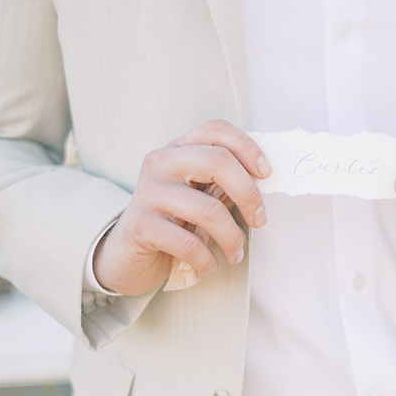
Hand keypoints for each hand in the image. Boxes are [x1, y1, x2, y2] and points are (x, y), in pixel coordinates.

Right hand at [93, 119, 270, 295]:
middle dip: (248, 194)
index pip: (216, 130)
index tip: (267, 174)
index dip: (247, 147)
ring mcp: (147, 192)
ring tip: (236, 253)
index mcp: (179, 149)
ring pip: (208, 209)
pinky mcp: (139, 225)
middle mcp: (161, 163)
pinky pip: (188, 242)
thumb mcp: (201, 194)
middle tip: (259, 220)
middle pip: (217, 162)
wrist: (128, 254)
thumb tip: (266, 179)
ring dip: (232, 238)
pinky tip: (210, 264)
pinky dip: (207, 258)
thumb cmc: (174, 221)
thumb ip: (227, 183)